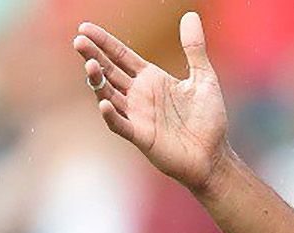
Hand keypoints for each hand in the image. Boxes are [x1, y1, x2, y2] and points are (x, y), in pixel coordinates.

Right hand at [74, 12, 230, 191]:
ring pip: (109, 95)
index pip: (121, 56)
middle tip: (79, 41)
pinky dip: (112, 115)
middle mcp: (139, 95)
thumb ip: (194, 48)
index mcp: (151, 79)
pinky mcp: (142, 137)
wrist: (215, 156)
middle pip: (109, 72)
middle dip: (93, 56)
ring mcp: (137, 116)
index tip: (85, 28)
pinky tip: (105, 103)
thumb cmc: (209, 120)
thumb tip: (191, 15)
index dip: (104, 42)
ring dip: (98, 82)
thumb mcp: (204, 78)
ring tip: (90, 66)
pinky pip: (120, 125)